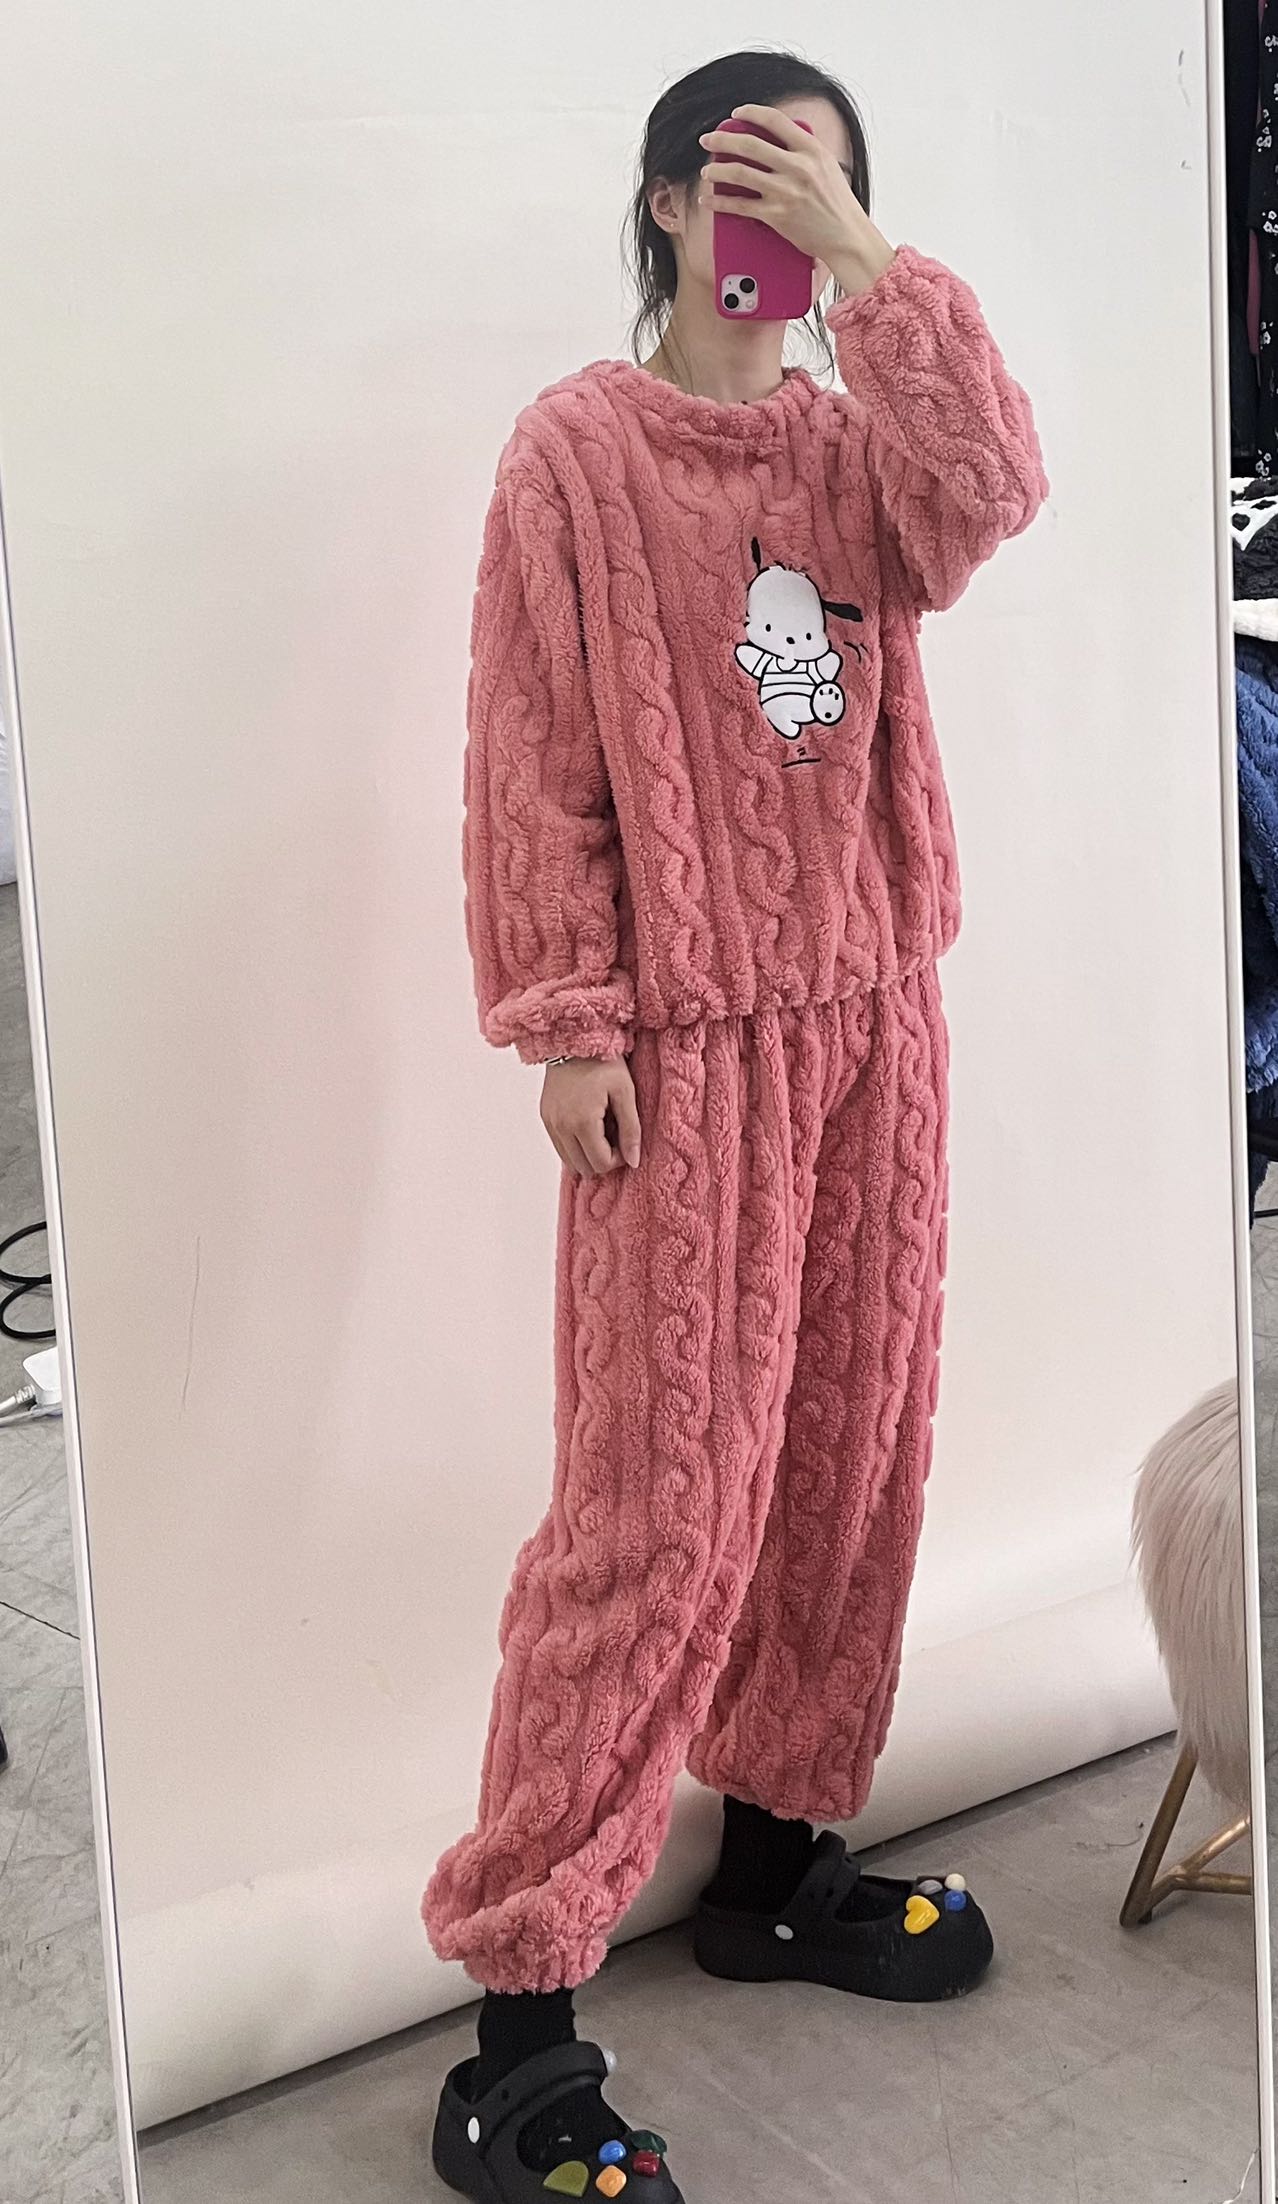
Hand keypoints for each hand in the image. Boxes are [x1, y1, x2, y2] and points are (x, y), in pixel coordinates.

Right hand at [540, 1056, 641, 1176]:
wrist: (574, 1038)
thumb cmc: (603, 1061)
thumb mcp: (625, 1092)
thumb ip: (631, 1130)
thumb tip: (633, 1162)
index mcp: (582, 1122)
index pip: (600, 1164)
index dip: (618, 1159)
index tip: (625, 1139)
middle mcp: (561, 1127)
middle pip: (584, 1168)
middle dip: (603, 1158)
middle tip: (614, 1134)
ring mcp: (550, 1123)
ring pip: (570, 1161)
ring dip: (588, 1153)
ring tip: (601, 1129)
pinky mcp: (545, 1117)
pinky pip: (560, 1146)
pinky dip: (575, 1145)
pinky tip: (588, 1125)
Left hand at [697, 104, 895, 297]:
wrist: (846, 237)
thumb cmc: (838, 204)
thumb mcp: (827, 166)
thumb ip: (804, 152)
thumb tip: (777, 141)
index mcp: (811, 150)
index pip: (775, 120)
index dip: (751, 113)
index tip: (736, 113)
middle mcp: (797, 167)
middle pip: (750, 145)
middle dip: (722, 140)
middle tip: (708, 140)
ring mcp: (785, 192)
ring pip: (739, 173)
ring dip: (717, 171)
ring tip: (708, 171)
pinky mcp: (776, 216)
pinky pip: (739, 205)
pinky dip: (719, 202)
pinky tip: (710, 199)